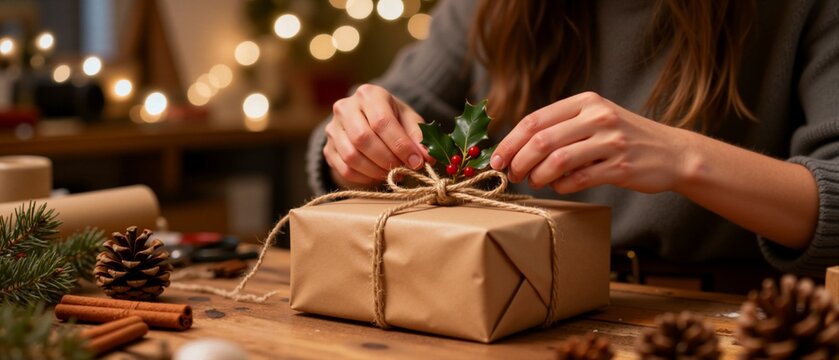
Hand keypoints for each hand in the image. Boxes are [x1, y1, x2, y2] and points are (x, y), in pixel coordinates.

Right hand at [324, 84, 429, 186]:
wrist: (367, 119)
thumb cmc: (392, 118)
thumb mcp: (408, 120)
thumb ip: (419, 136)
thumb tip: (428, 157)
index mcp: (369, 94)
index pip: (381, 121)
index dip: (400, 145)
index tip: (416, 162)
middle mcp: (345, 107)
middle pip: (363, 139)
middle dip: (387, 159)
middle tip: (404, 169)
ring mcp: (332, 128)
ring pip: (351, 156)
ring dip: (376, 171)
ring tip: (393, 173)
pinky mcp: (327, 148)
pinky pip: (344, 169)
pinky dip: (364, 177)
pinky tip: (378, 176)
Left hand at [490, 91, 690, 193]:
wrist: (673, 153)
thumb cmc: (624, 139)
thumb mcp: (595, 119)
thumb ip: (561, 127)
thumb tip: (515, 147)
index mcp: (586, 102)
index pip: (535, 120)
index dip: (510, 142)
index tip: (496, 160)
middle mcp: (598, 117)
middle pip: (542, 140)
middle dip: (519, 161)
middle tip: (512, 175)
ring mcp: (611, 141)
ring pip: (557, 160)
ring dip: (538, 176)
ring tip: (535, 182)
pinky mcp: (621, 167)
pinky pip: (578, 179)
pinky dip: (561, 186)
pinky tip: (559, 186)